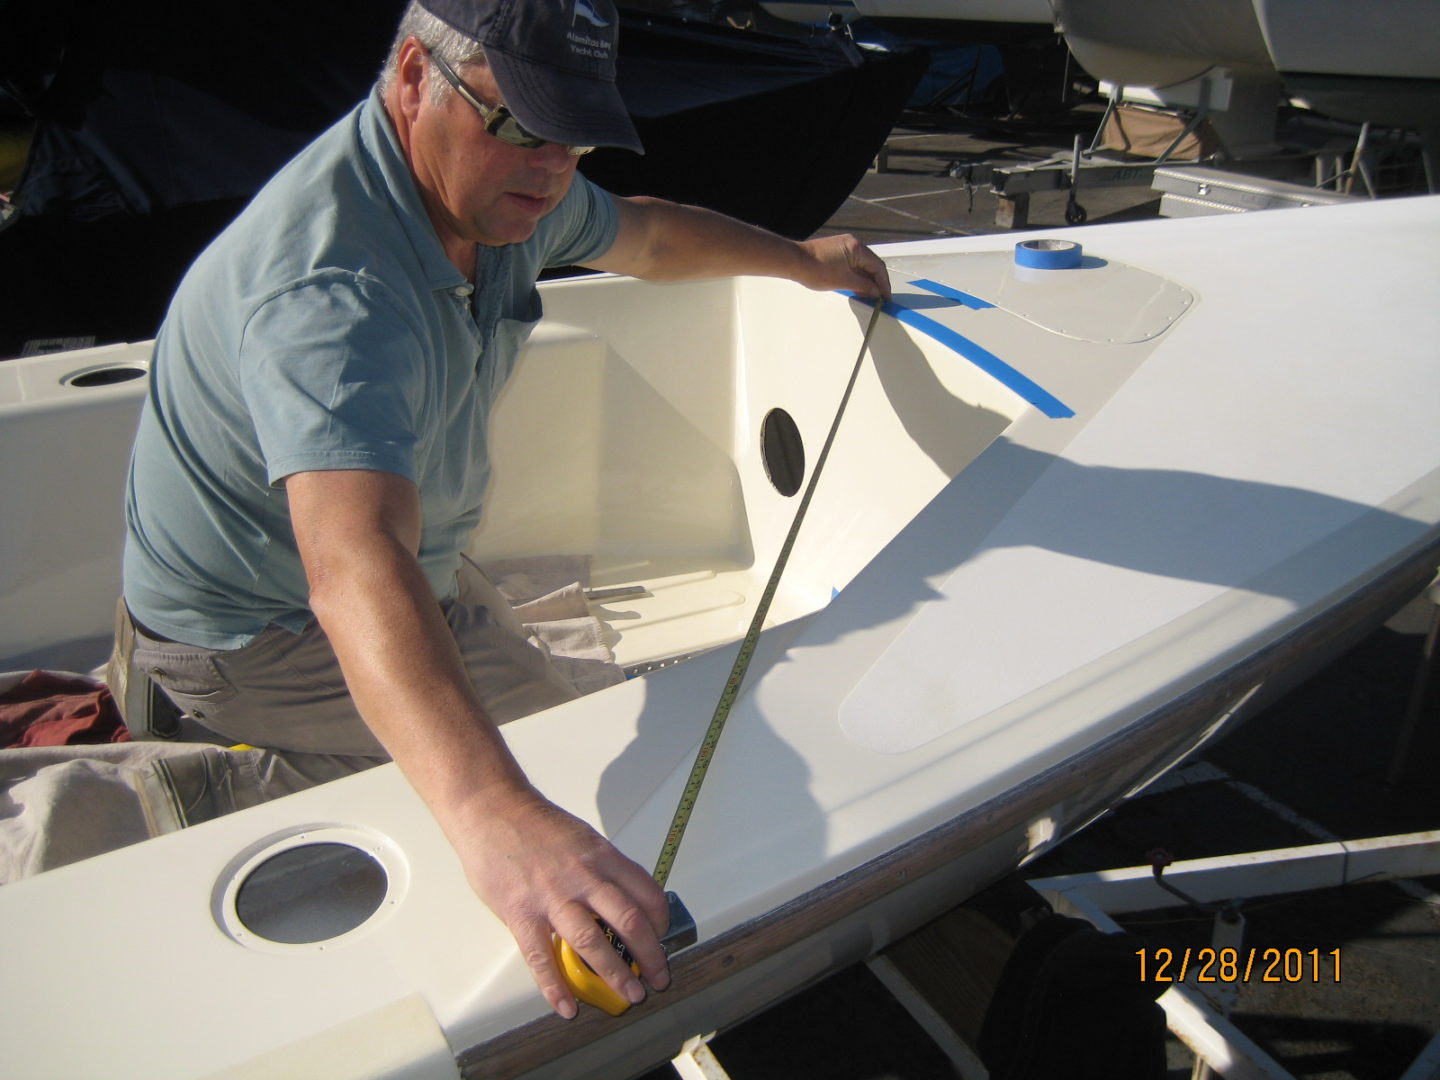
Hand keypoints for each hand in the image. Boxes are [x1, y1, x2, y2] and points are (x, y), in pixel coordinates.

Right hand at [448, 785, 671, 1018]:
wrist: (491, 810)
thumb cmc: (535, 825)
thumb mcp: (582, 837)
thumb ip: (602, 868)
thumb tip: (622, 898)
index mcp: (602, 856)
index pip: (646, 891)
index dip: (661, 920)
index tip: (662, 937)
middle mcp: (584, 876)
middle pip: (629, 920)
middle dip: (650, 955)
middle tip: (659, 978)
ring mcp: (552, 896)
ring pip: (592, 941)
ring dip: (615, 973)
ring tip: (630, 994)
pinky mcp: (521, 912)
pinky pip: (541, 956)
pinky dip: (555, 986)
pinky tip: (566, 1006)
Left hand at [797, 234, 891, 299]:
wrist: (794, 262)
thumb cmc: (817, 270)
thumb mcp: (844, 281)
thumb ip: (864, 286)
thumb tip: (876, 291)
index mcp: (857, 248)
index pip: (878, 267)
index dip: (883, 284)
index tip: (885, 297)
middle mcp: (853, 243)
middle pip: (871, 264)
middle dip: (875, 282)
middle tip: (878, 298)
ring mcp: (844, 245)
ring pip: (861, 264)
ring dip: (865, 280)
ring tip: (867, 295)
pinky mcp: (836, 250)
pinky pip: (852, 263)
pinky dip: (856, 275)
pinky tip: (856, 287)